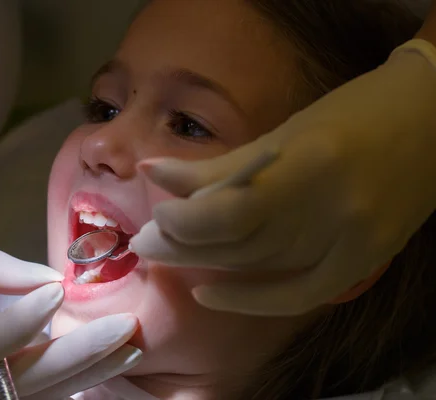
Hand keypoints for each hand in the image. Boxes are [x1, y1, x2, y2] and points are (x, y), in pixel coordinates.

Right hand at [0, 237, 140, 398]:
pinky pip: (35, 397)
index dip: (20, 322)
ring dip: (90, 373)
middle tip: (128, 327)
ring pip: (40, 395)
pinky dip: (75, 382)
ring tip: (133, 347)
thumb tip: (52, 280)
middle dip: (82, 354)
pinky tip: (109, 362)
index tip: (57, 288)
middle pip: (26, 379)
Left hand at [130, 39, 435, 315]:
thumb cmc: (355, 112)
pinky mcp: (366, 262)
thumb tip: (155, 172)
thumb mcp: (287, 130)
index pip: (231, 212)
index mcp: (310, 163)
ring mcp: (355, 243)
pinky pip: (298, 296)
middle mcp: (333, 212)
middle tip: (150, 239)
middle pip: (240, 245)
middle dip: (184, 243)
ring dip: (206, 263)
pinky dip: (250, 299)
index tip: (159, 214)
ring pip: (261, 268)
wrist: (432, 121)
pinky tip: (210, 291)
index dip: (185, 220)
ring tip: (169, 254)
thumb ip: (223, 163)